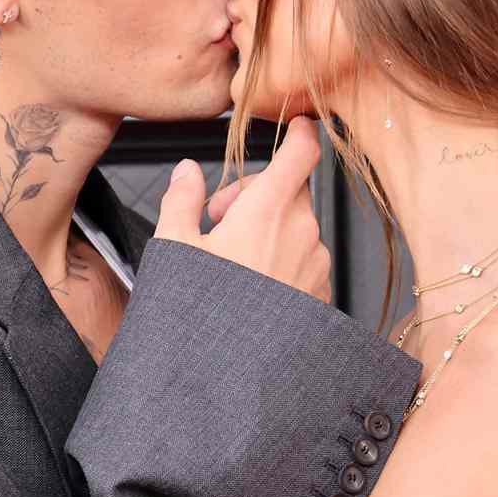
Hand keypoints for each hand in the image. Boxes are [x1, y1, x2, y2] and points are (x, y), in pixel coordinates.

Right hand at [152, 116, 330, 301]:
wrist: (233, 373)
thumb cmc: (208, 313)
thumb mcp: (176, 250)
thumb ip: (182, 200)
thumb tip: (186, 171)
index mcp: (269, 210)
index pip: (301, 151)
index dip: (302, 131)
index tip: (297, 123)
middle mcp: (302, 232)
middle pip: (290, 190)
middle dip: (257, 194)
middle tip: (219, 220)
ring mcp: (316, 264)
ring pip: (298, 227)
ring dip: (270, 230)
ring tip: (233, 261)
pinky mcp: (321, 292)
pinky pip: (305, 261)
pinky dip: (283, 262)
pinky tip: (253, 286)